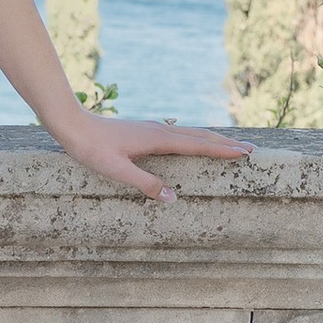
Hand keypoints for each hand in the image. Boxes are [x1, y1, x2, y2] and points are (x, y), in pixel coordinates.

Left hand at [58, 114, 252, 203]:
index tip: (245, 153)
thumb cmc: (92, 148)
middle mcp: (160, 130)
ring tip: (232, 145)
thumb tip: (174, 198)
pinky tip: (196, 142)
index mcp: (158, 139)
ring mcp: (154, 128)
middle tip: (250, 150)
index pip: (198, 145)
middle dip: (226, 143)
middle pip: (201, 136)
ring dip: (214, 139)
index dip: (222, 150)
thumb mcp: (117, 170)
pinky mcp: (147, 129)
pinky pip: (181, 133)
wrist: (72, 125)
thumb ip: (146, 184)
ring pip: (192, 133)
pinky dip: (197, 137)